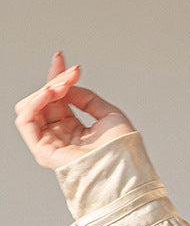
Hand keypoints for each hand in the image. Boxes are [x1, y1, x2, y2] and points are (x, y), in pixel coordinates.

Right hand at [14, 51, 136, 169]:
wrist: (126, 167)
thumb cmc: (123, 149)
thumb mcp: (109, 114)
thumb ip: (86, 98)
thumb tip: (66, 86)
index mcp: (73, 129)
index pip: (57, 99)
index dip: (57, 76)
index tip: (62, 58)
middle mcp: (59, 135)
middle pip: (43, 100)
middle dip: (55, 80)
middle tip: (71, 74)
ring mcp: (50, 143)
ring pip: (31, 107)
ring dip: (45, 90)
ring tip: (62, 85)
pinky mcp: (43, 151)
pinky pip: (26, 120)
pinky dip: (35, 102)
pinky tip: (51, 93)